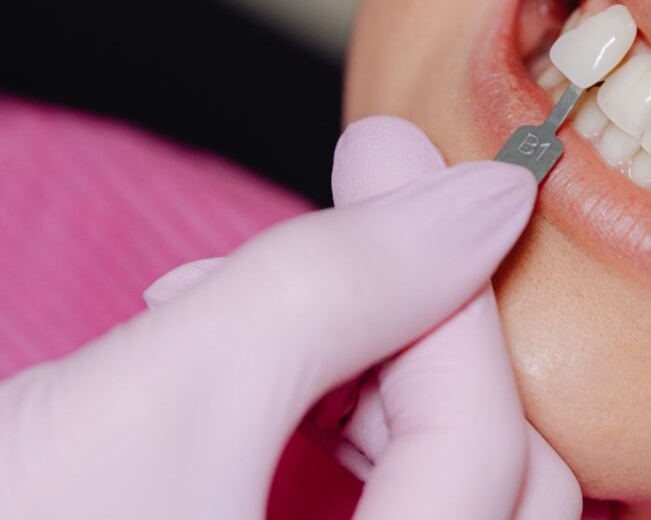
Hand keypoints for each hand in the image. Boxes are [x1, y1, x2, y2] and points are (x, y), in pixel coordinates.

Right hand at [0, 117, 578, 518]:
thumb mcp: (154, 408)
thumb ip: (331, 290)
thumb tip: (478, 203)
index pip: (481, 446)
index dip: (448, 281)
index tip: (399, 164)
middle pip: (496, 475)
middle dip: (418, 328)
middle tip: (350, 227)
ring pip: (443, 481)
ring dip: (368, 370)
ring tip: (250, 311)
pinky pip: (384, 499)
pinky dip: (331, 419)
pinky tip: (253, 372)